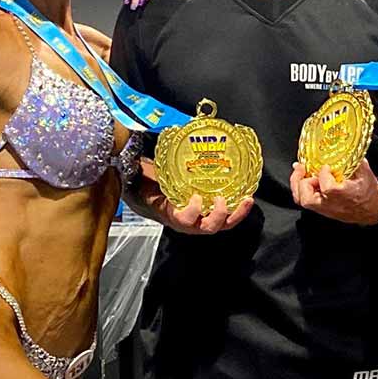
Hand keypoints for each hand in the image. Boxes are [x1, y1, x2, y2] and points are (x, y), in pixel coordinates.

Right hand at [136, 158, 252, 232]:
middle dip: (217, 215)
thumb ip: (142, 170)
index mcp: (172, 214)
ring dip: (236, 214)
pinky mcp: (211, 212)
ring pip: (222, 225)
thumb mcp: (143, 180)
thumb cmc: (148, 187)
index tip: (195, 198)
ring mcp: (202, 218)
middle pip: (207, 227)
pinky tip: (247, 197)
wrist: (151, 196)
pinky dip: (239, 209)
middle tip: (220, 199)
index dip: (191, 213)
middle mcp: (189, 222)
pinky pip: (228, 217)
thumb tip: (130, 151)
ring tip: (246, 200)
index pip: (183, 220)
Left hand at [289, 158, 377, 224]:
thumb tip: (345, 147)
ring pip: (302, 200)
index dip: (323, 173)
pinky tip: (305, 178)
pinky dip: (302, 189)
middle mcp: (331, 204)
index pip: (326, 185)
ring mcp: (325, 209)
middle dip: (300, 181)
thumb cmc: (369, 192)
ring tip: (301, 172)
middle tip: (302, 168)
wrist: (373, 208)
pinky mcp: (322, 209)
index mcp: (342, 195)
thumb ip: (354, 159)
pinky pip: (306, 201)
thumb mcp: (365, 171)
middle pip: (306, 198)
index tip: (326, 166)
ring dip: (298, 185)